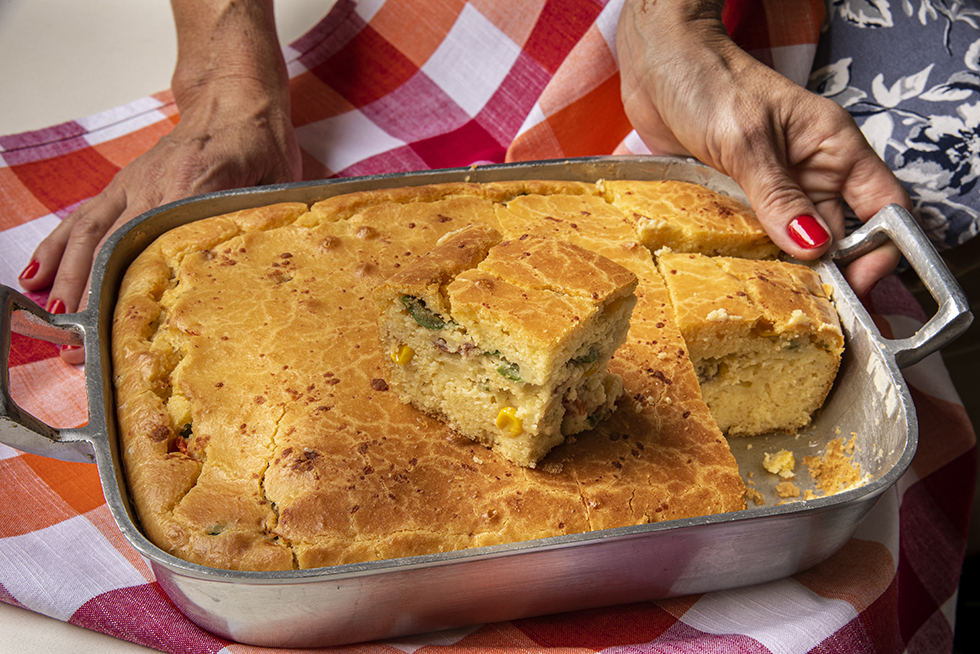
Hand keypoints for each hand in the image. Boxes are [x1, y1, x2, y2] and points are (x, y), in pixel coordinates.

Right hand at [18, 0, 300, 363]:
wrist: (234, 99)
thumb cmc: (259, 144)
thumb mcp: (274, 183)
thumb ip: (258, 223)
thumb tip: (257, 272)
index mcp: (192, 186)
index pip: (149, 244)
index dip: (125, 287)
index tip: (112, 326)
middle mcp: (151, 186)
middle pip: (108, 248)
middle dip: (87, 300)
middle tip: (78, 347)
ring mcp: (132, 185)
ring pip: (87, 236)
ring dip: (66, 281)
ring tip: (54, 325)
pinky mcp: (123, 185)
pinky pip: (83, 218)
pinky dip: (57, 247)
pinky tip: (38, 276)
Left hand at [617, 0, 909, 295]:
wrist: (656, 63)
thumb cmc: (707, 81)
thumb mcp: (745, 140)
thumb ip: (777, 195)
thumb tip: (812, 247)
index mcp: (833, 149)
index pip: (883, 208)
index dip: (880, 252)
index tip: (856, 288)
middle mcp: (810, 173)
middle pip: (837, 238)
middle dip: (824, 275)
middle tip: (802, 311)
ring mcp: (772, 188)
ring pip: (791, 244)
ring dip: (781, 272)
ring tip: (767, 304)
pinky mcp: (736, 199)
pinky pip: (752, 239)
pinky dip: (748, 259)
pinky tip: (735, 280)